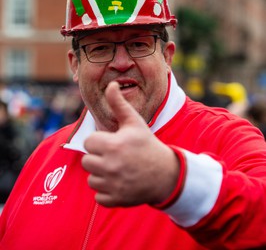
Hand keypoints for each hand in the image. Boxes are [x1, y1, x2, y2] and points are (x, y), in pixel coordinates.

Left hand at [81, 81, 179, 206]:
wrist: (166, 173)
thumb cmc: (147, 144)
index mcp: (113, 145)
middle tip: (114, 156)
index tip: (112, 142)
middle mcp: (110, 166)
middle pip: (87, 162)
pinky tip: (120, 183)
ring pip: (91, 179)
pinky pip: (99, 196)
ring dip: (101, 175)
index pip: (88, 143)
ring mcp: (113, 185)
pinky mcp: (116, 200)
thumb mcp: (134, 122)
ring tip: (118, 169)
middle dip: (98, 158)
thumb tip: (110, 84)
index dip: (99, 141)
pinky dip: (107, 192)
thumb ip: (118, 103)